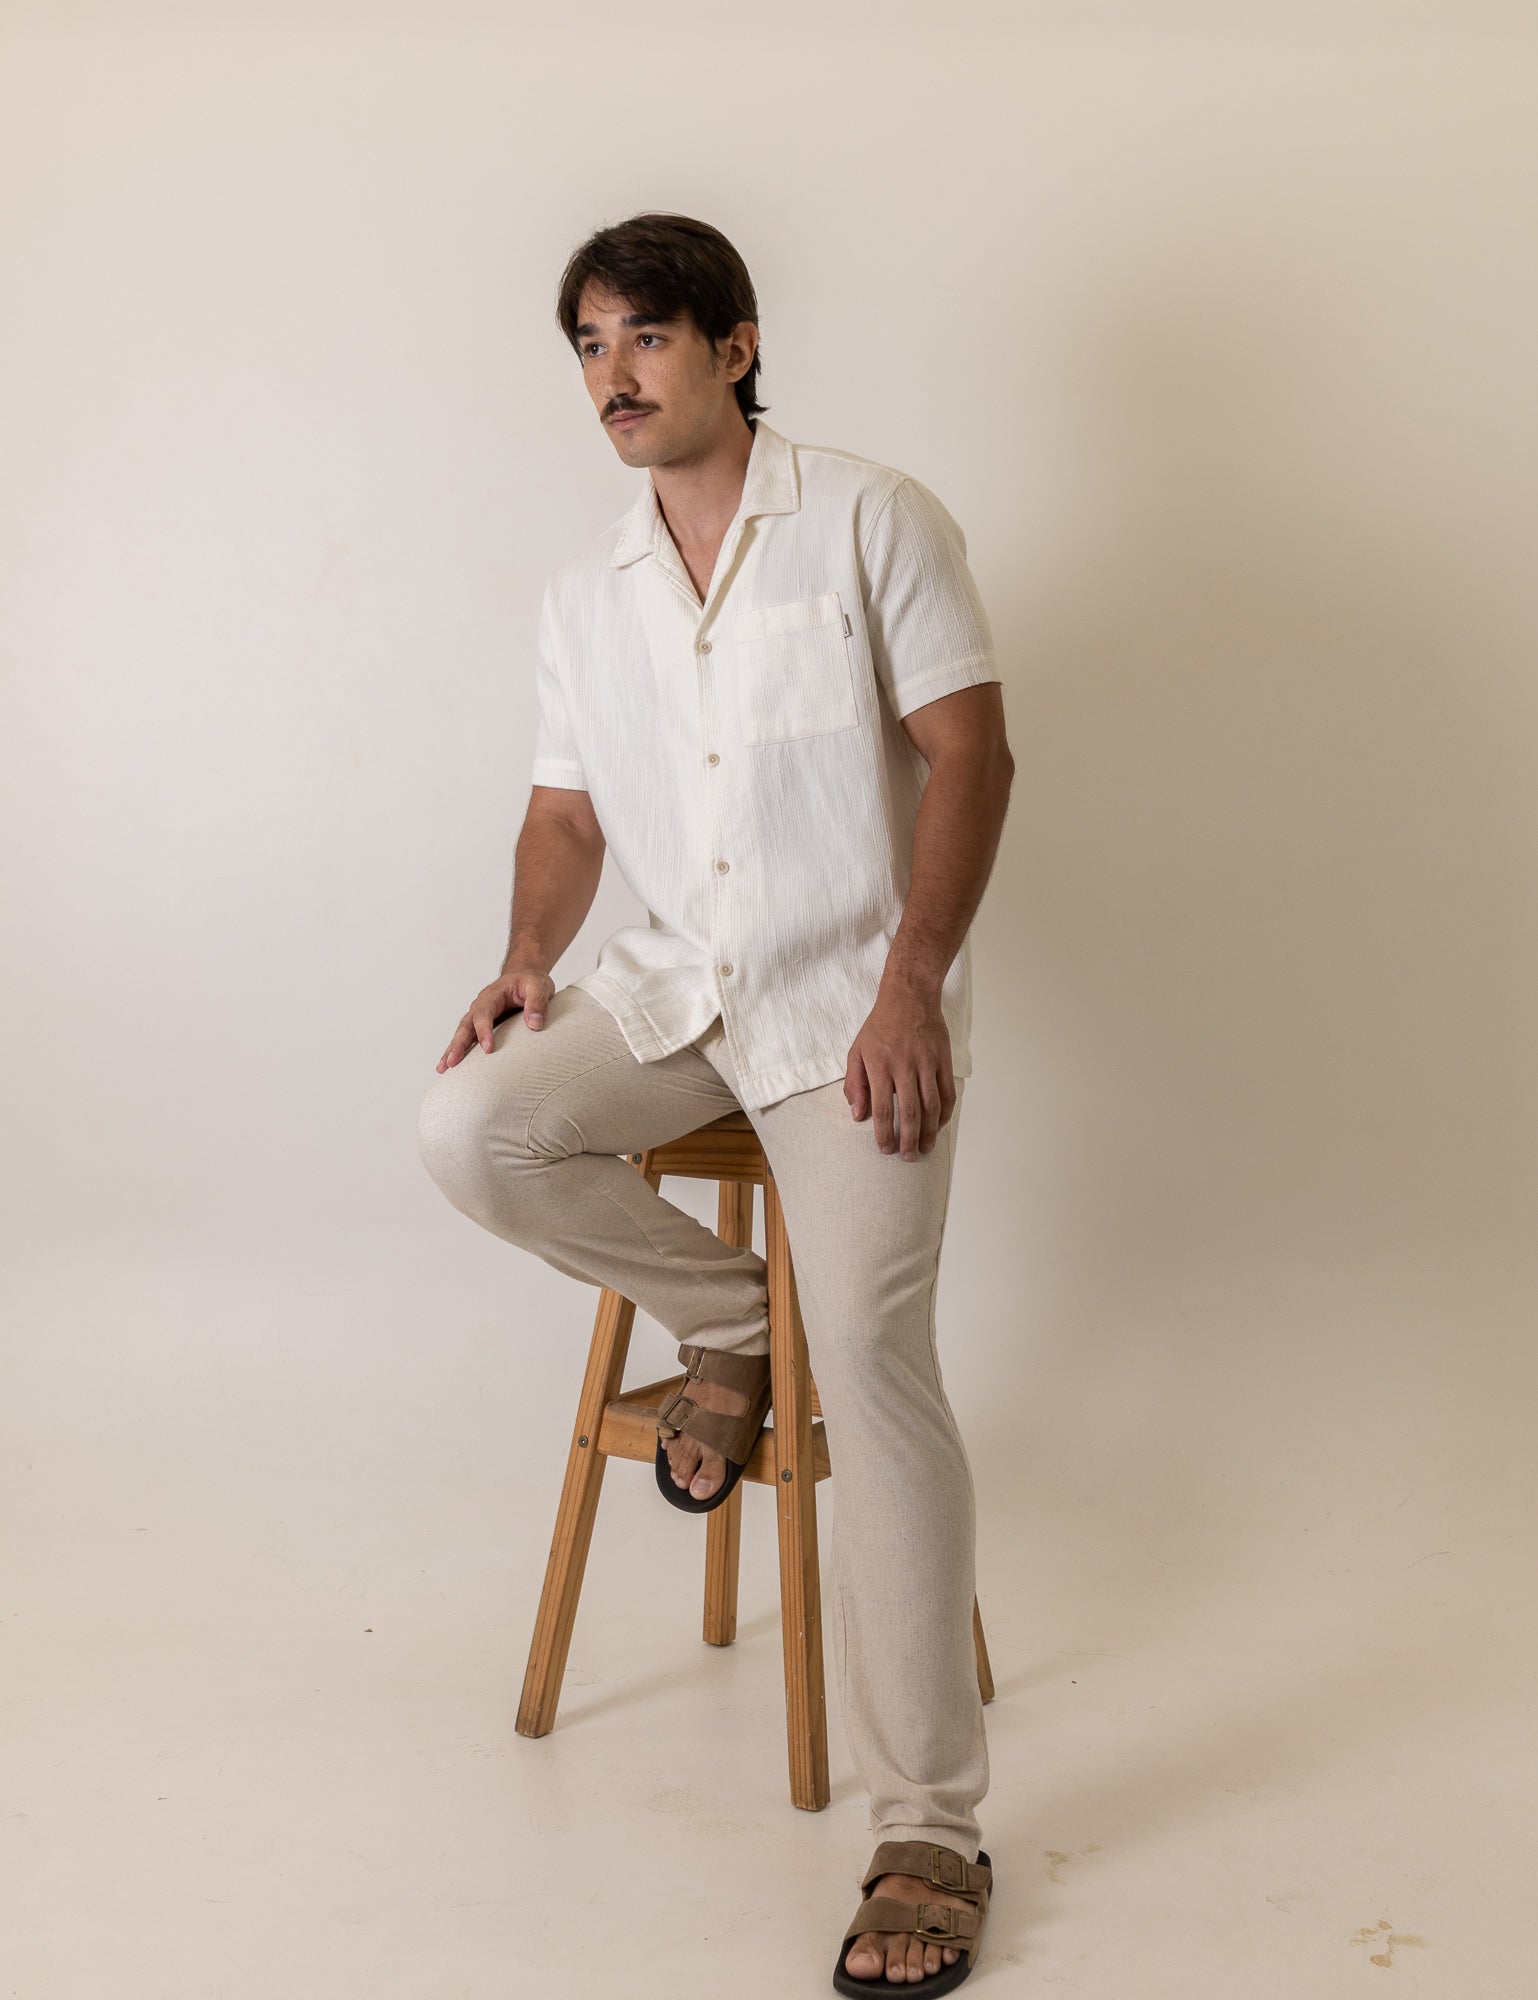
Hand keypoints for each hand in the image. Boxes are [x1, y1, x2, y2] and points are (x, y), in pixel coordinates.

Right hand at [436, 966, 553, 1070]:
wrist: (524, 976)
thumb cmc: (530, 981)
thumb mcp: (538, 986)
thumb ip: (537, 1003)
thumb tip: (535, 1024)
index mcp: (492, 995)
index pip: (484, 1013)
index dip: (484, 1031)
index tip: (488, 1049)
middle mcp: (481, 1006)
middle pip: (466, 1025)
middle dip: (458, 1044)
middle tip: (452, 1062)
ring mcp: (479, 1016)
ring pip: (462, 1033)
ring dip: (452, 1050)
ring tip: (443, 1068)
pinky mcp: (482, 1025)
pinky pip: (468, 1038)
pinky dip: (459, 1050)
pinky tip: (452, 1065)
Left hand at [844, 983, 955, 1159]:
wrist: (909, 998)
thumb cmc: (880, 1026)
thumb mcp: (856, 1051)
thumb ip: (854, 1084)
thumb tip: (857, 1114)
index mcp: (879, 1066)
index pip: (881, 1108)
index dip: (884, 1133)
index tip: (885, 1149)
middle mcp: (904, 1066)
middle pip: (909, 1112)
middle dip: (908, 1139)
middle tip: (907, 1156)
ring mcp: (926, 1063)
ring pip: (931, 1106)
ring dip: (929, 1132)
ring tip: (924, 1148)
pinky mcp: (942, 1059)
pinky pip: (947, 1092)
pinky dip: (945, 1113)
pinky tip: (938, 1125)